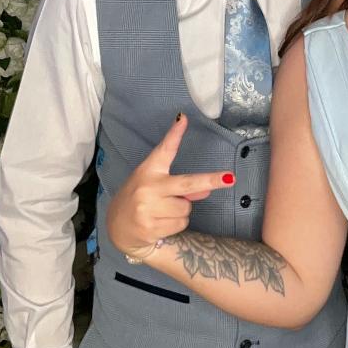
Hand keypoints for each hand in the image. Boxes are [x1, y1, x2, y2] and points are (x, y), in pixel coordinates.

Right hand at [106, 113, 234, 258]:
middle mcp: (148, 187)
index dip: (174, 134)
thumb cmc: (140, 200)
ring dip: (181, 212)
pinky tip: (160, 223)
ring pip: (186, 209)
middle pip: (187, 184)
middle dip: (210, 181)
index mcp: (148, 171)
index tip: (183, 119)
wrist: (117, 228)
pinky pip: (180, 224)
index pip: (164, 150)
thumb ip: (182, 186)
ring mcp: (147, 208)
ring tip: (163, 211)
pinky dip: (176, 224)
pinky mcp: (150, 228)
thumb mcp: (156, 186)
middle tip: (230, 179)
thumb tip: (207, 190)